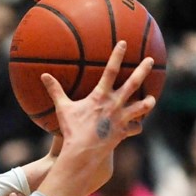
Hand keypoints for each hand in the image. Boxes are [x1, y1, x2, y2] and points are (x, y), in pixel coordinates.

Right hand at [42, 41, 155, 195]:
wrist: (83, 152)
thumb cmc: (72, 130)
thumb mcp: (62, 109)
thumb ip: (55, 91)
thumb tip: (43, 76)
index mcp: (101, 96)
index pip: (111, 70)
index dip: (117, 55)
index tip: (124, 42)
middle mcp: (115, 104)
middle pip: (133, 83)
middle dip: (143, 70)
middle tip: (151, 60)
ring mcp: (122, 118)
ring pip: (142, 107)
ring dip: (148, 102)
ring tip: (152, 99)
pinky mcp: (123, 132)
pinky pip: (135, 128)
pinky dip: (136, 126)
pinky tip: (137, 125)